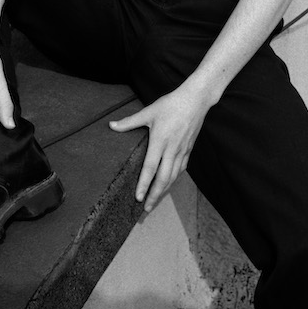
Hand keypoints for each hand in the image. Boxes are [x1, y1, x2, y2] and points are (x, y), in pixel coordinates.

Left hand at [109, 86, 209, 211]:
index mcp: (160, 141)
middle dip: (154, 196)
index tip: (137, 198)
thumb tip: (111, 125)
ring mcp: (182, 150)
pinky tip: (169, 183)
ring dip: (164, 191)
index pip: (150, 168)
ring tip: (155, 201)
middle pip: (163, 179)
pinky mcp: (189, 149)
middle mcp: (171, 149)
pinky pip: (181, 168)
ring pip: (173, 176)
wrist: (195, 100)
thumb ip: (130, 122)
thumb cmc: (170, 104)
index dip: (143, 185)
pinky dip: (174, 179)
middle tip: (145, 209)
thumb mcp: (148, 111)